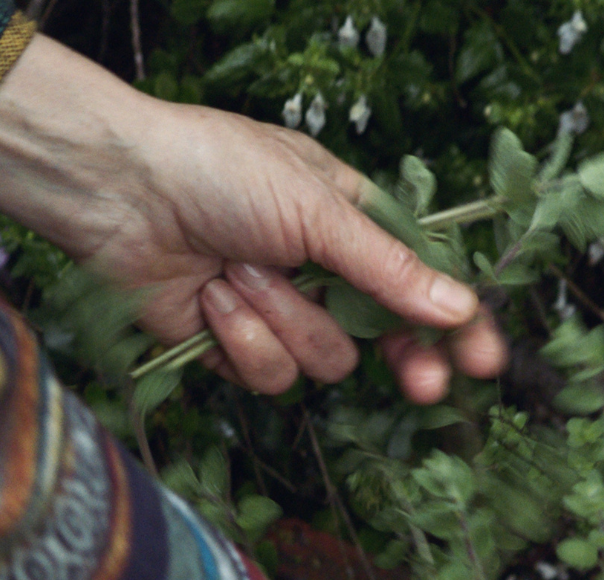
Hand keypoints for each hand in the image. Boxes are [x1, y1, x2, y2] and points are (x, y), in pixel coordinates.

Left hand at [0, 36, 504, 403]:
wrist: (120, 192)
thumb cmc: (217, 171)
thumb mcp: (317, 209)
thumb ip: (388, 269)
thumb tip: (457, 309)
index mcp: (351, 223)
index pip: (421, 284)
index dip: (455, 327)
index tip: (483, 362)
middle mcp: (320, 271)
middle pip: (385, 340)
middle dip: (401, 359)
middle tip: (421, 384)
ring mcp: (277, 312)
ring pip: (323, 360)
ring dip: (283, 318)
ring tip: (240, 270)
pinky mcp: (232, 347)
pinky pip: (267, 373)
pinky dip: (240, 337)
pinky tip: (210, 298)